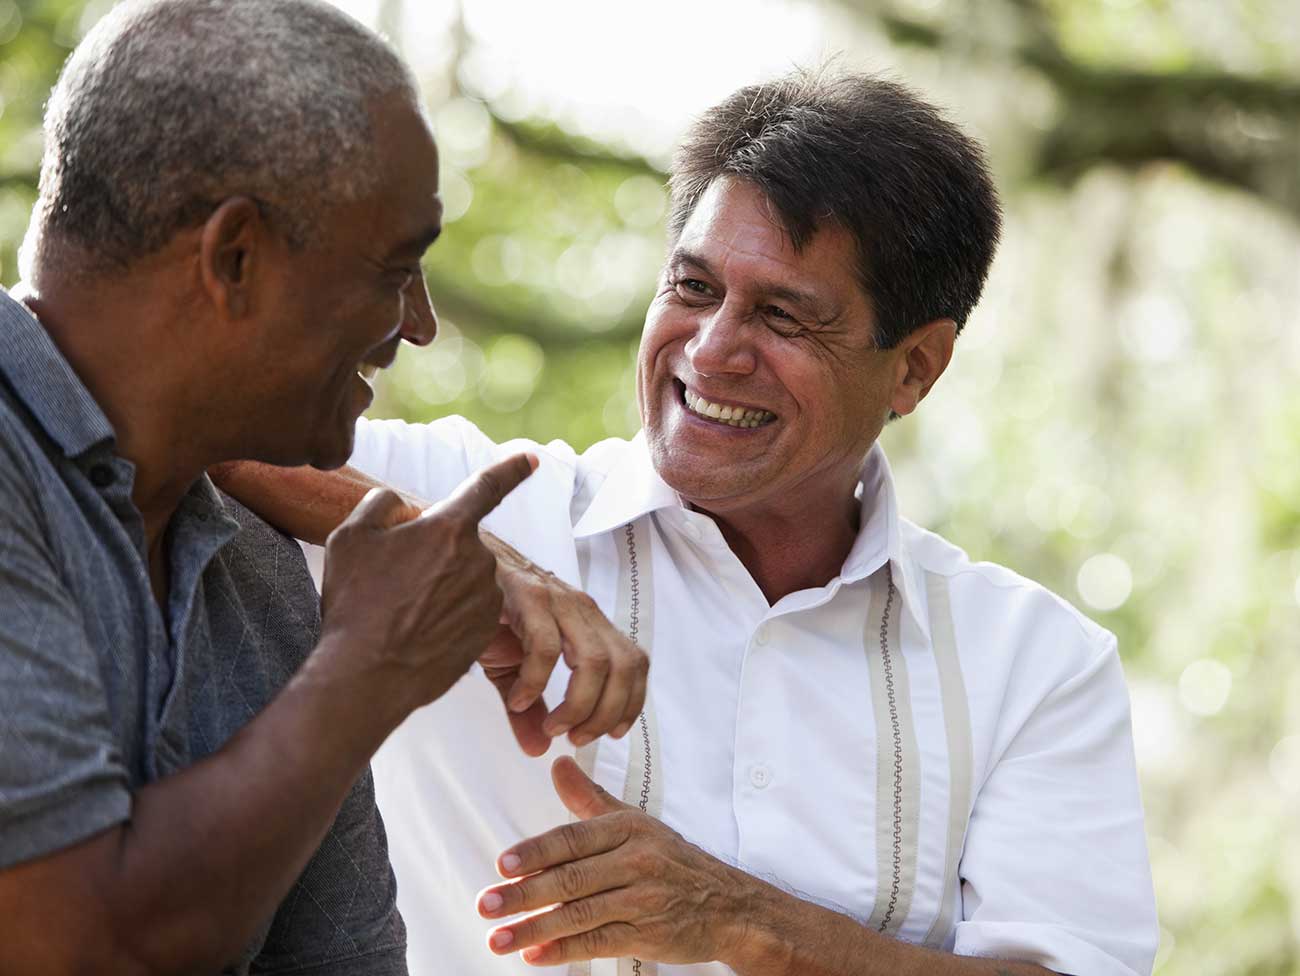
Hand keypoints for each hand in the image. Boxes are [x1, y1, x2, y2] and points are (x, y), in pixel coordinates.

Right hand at [316, 453, 535, 713]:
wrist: (367, 675)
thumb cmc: (355, 605)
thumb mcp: (350, 538)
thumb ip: (381, 504)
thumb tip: (401, 504)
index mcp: (448, 528)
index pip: (486, 487)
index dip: (511, 470)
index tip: (532, 459)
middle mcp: (478, 559)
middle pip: (458, 544)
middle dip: (433, 556)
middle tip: (394, 584)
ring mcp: (486, 598)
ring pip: (464, 578)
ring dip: (440, 587)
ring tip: (401, 613)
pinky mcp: (486, 631)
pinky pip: (468, 611)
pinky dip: (447, 617)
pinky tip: (418, 632)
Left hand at [476, 757, 752, 965]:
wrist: (727, 905)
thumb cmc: (672, 860)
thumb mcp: (634, 822)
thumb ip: (589, 798)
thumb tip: (557, 765)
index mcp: (627, 829)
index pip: (573, 838)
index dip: (536, 852)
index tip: (502, 865)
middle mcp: (635, 861)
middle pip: (571, 878)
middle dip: (523, 894)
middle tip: (486, 905)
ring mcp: (642, 899)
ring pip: (579, 914)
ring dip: (534, 928)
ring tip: (498, 939)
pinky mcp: (646, 933)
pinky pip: (598, 942)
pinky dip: (564, 950)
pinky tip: (535, 956)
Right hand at [479, 536, 648, 755]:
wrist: (453, 569)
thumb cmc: (488, 617)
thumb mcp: (511, 672)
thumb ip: (527, 711)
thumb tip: (538, 750)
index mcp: (588, 623)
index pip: (633, 662)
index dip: (631, 702)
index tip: (611, 734)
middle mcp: (581, 609)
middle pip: (623, 665)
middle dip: (606, 712)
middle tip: (576, 738)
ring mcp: (557, 600)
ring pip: (594, 659)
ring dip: (578, 704)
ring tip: (553, 727)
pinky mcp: (527, 594)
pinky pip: (546, 647)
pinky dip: (536, 682)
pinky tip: (518, 700)